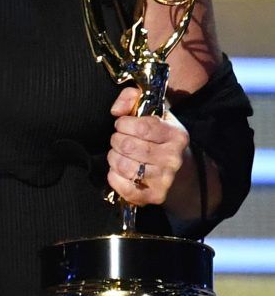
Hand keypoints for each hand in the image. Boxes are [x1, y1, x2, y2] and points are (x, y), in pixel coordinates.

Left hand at [107, 87, 190, 206]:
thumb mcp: (155, 113)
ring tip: (118, 154)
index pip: (141, 127)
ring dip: (113, 157)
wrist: (183, 175)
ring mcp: (164, 180)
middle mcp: (173, 158)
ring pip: (123, 165)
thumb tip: (115, 110)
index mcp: (176, 135)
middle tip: (119, 140)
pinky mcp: (154, 197)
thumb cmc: (162, 139)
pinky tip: (119, 171)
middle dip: (116, 140)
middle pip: (128, 146)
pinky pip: (123, 186)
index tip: (122, 124)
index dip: (123, 124)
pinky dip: (114, 177)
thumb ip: (132, 98)